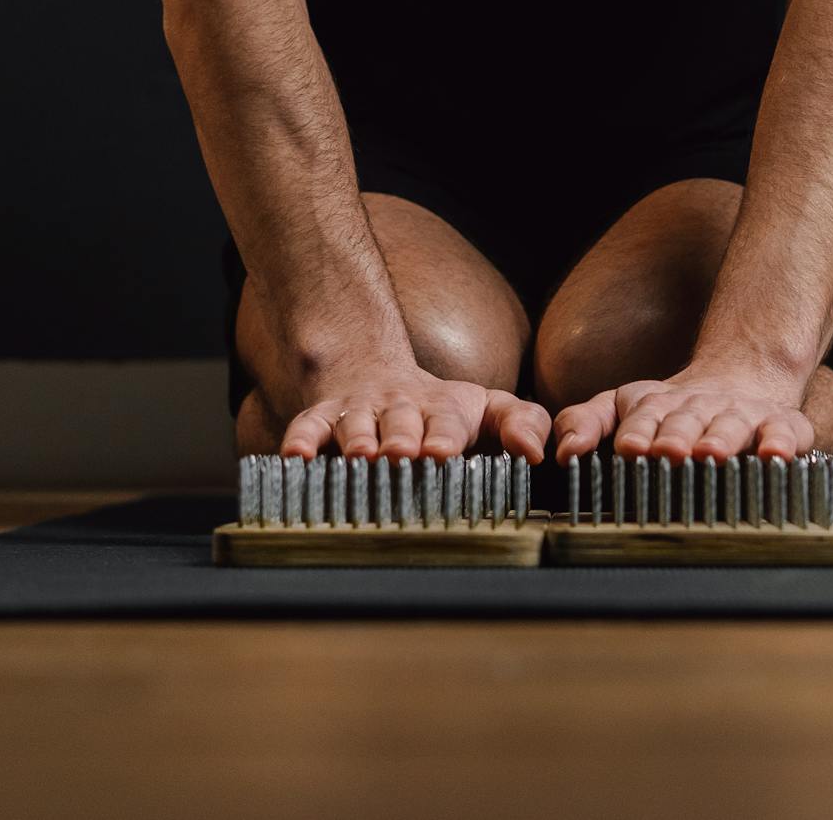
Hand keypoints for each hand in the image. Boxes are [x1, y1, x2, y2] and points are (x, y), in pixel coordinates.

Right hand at [278, 364, 550, 462]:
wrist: (373, 375)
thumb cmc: (441, 410)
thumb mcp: (489, 408)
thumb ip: (522, 423)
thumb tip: (537, 452)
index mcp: (444, 409)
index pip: (447, 420)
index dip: (444, 434)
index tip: (444, 452)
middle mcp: (400, 407)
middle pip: (401, 421)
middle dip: (402, 437)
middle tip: (402, 454)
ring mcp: (359, 411)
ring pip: (356, 423)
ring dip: (357, 438)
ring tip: (359, 455)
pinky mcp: (323, 418)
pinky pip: (308, 426)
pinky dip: (301, 441)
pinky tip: (294, 458)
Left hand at [552, 362, 814, 463]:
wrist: (741, 379)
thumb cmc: (670, 410)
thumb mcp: (621, 406)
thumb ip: (585, 422)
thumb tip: (563, 453)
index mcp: (657, 405)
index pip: (644, 416)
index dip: (638, 430)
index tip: (630, 447)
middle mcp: (699, 408)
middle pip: (686, 420)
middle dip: (676, 435)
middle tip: (668, 452)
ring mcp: (741, 415)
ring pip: (730, 425)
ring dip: (721, 439)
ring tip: (712, 453)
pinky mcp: (780, 424)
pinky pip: (784, 433)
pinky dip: (781, 443)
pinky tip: (775, 456)